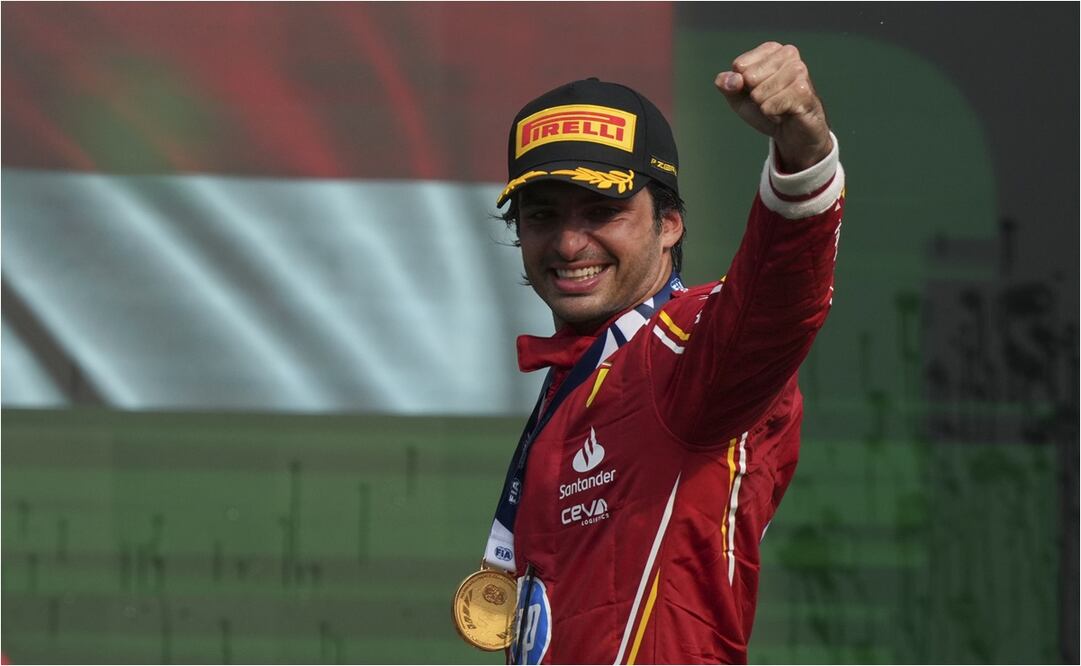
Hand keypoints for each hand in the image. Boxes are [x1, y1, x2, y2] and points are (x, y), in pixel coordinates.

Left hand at [714, 42, 832, 171]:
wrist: (793, 132)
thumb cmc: (767, 109)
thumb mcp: (739, 97)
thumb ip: (727, 85)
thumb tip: (732, 80)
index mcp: (772, 49)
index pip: (739, 66)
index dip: (743, 85)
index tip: (759, 89)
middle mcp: (788, 53)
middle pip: (749, 78)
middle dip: (755, 96)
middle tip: (770, 99)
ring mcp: (798, 70)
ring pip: (760, 93)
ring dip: (764, 107)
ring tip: (779, 106)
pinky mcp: (804, 90)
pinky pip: (771, 106)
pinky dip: (772, 114)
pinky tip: (785, 112)